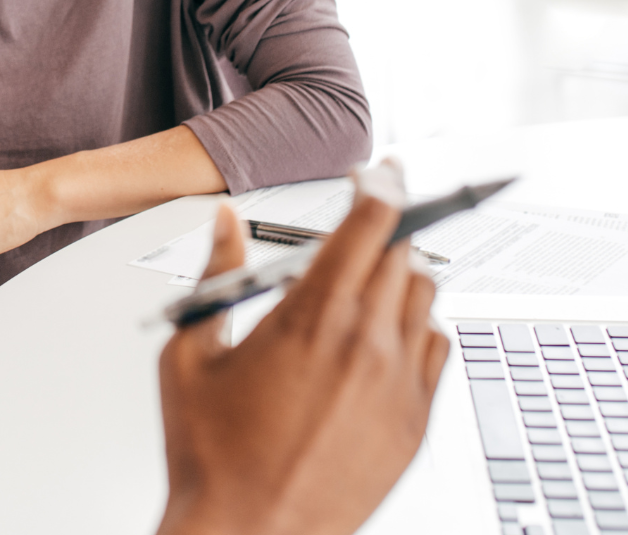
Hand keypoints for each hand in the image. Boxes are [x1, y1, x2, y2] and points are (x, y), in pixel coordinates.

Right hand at [154, 185, 450, 534]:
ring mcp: (398, 385)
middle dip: (386, 228)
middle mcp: (366, 344)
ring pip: (425, 297)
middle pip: (402, 253)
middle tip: (370, 221)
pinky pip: (439, 350)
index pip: (370, 222)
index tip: (383, 170)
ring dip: (403, 275)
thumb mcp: (188, 355)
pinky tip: (389, 336)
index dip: (382, 184)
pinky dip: (420, 329)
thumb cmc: (213, 458)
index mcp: (311, 317)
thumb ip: (215, 276)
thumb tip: (226, 225)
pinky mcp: (414, 424)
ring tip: (371, 280)